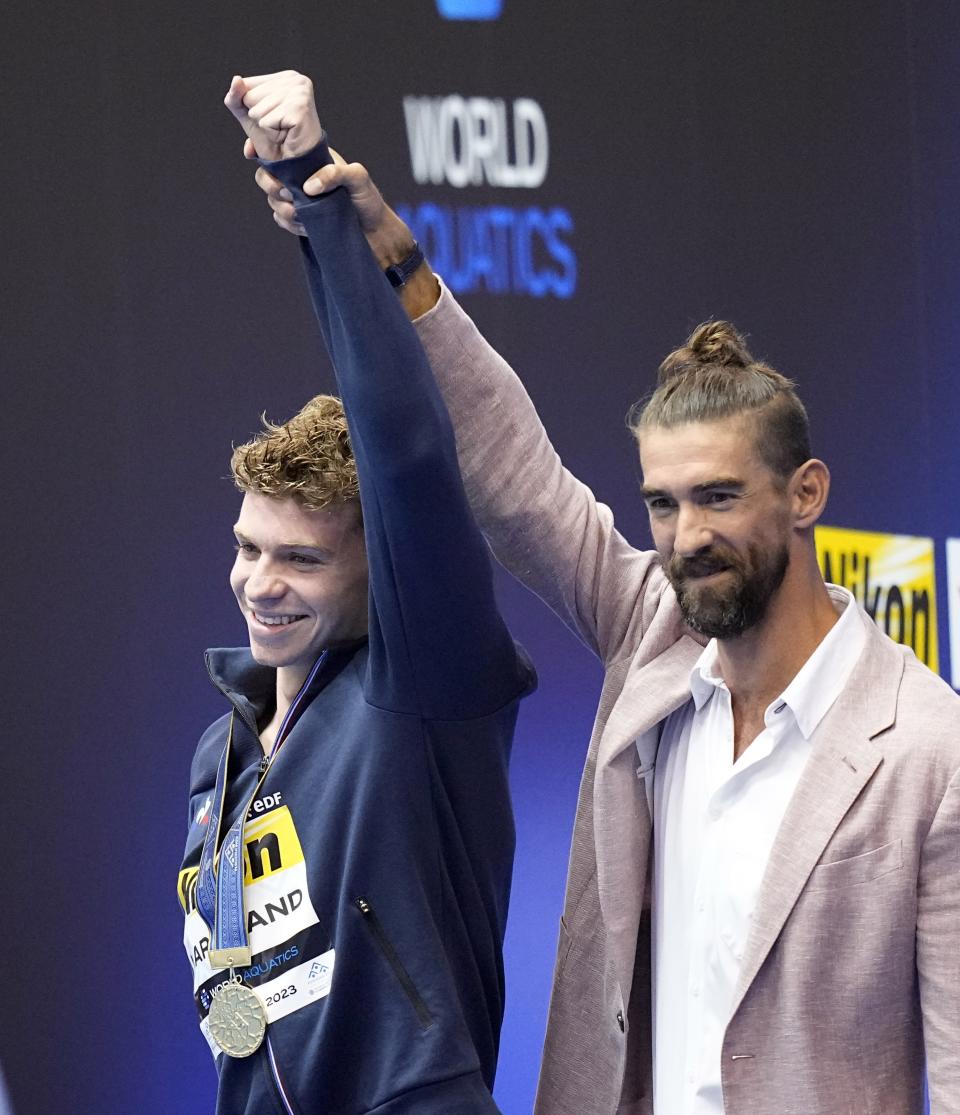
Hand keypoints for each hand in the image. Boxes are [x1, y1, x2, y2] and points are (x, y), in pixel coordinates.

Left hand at [224, 71, 322, 161]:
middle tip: (279, 126)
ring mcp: (299, 92)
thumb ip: (236, 97)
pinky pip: (266, 122)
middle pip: (250, 96)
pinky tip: (287, 134)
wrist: (297, 163)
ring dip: (266, 127)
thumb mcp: (249, 115)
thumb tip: (236, 80)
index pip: (246, 84)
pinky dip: (272, 134)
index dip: (252, 107)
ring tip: (283, 130)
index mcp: (285, 76)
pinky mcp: (299, 109)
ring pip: (257, 110)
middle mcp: (295, 79)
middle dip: (259, 117)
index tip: (272, 116)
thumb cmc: (277, 138)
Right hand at [252, 149, 415, 268]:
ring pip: (273, 200)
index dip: (260, 148)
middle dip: (271, 184)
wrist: (375, 236)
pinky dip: (289, 224)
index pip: (280, 148)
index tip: (251, 153)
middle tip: (288, 194)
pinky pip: (281, 220)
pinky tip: (306, 226)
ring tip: (301, 214)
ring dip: (282, 207)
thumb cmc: (369, 202)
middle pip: (268, 175)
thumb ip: (336, 173)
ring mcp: (299, 200)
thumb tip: (309, 186)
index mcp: (311, 160)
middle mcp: (302, 178)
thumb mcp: (358, 179)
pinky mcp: (300, 221)